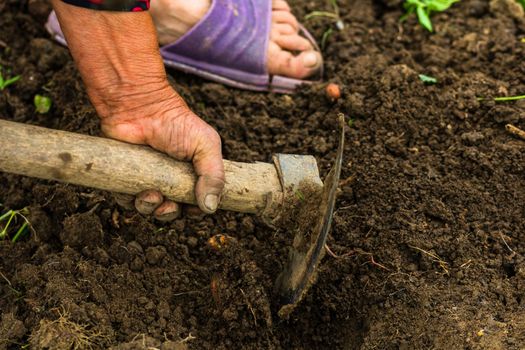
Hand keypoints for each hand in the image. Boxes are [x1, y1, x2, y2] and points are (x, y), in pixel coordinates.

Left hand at [101, 85, 224, 220]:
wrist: (140, 107)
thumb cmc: (176, 123)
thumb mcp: (206, 145)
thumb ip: (214, 176)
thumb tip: (211, 208)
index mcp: (192, 174)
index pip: (195, 203)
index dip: (194, 210)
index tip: (191, 208)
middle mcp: (169, 179)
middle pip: (171, 211)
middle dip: (169, 213)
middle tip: (168, 205)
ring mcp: (147, 179)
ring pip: (148, 209)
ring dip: (150, 208)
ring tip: (151, 195)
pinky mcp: (125, 178)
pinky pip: (125, 201)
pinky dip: (130, 201)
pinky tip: (137, 189)